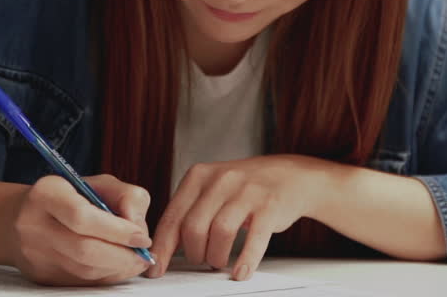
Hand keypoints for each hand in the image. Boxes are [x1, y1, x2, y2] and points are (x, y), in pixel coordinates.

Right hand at [7, 174, 154, 285]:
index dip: (118, 231)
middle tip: (144, 255)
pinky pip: (81, 282)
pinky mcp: (41, 276)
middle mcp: (33, 224)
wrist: (23, 217)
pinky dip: (106, 276)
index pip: (82, 217)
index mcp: (47, 193)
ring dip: (117, 268)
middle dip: (122, 256)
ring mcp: (34, 254)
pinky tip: (117, 266)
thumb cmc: (72, 196)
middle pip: (84, 249)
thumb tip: (139, 230)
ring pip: (84, 270)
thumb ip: (127, 198)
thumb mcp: (101, 183)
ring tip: (135, 260)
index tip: (142, 237)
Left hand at [146, 155, 333, 280]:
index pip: (172, 216)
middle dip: (195, 253)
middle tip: (202, 258)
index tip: (156, 268)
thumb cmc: (245, 188)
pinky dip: (245, 260)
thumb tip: (163, 248)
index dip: (162, 247)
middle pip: (193, 228)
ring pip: (220, 233)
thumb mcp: (212, 189)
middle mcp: (221, 179)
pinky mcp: (269, 205)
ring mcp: (247, 191)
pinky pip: (253, 239)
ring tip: (219, 261)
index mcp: (199, 175)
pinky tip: (241, 271)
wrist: (290, 176)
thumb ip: (189, 212)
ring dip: (216, 257)